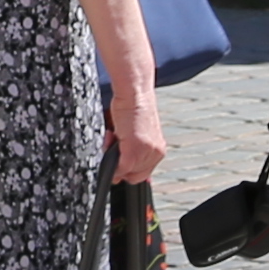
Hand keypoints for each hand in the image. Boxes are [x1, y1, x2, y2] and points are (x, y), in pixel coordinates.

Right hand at [107, 63, 169, 184]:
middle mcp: (156, 153)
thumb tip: (118, 170)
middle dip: (121, 164)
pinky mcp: (133, 152)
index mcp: (158, 149)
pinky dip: (110, 158)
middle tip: (114, 143)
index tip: (118, 158)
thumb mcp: (134, 132)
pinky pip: (119, 168)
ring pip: (125, 172)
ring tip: (114, 134)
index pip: (142, 173)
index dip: (128, 168)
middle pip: (134, 176)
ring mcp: (146, 153)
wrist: (134, 93)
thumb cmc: (133, 108)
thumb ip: (132, 150)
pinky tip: (112, 135)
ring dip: (114, 156)